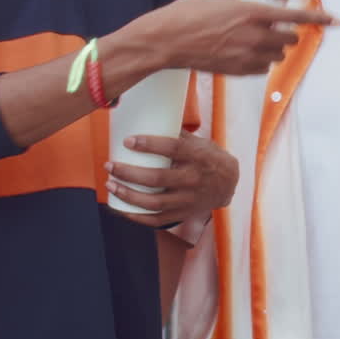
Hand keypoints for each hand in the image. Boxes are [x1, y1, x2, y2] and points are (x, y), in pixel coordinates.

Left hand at [105, 131, 238, 227]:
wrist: (229, 183)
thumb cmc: (208, 157)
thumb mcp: (199, 142)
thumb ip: (176, 134)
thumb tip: (147, 118)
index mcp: (198, 156)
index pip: (172, 149)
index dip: (149, 145)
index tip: (128, 141)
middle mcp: (194, 179)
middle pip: (157, 178)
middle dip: (128, 172)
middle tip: (110, 165)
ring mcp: (188, 200)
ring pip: (154, 203)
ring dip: (128, 195)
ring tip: (110, 184)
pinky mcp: (184, 214)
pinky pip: (158, 220)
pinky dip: (138, 217)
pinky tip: (122, 209)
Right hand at [145, 0, 336, 75]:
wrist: (168, 40)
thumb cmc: (189, 14)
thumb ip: (244, 5)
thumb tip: (255, 11)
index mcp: (252, 12)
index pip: (296, 16)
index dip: (319, 18)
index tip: (337, 21)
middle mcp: (255, 35)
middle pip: (290, 40)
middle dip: (286, 34)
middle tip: (272, 30)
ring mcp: (247, 56)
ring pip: (277, 56)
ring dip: (273, 49)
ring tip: (252, 42)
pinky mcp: (238, 71)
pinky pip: (262, 69)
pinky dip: (260, 62)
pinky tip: (243, 54)